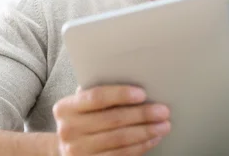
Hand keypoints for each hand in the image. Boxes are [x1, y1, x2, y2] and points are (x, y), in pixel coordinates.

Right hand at [53, 85, 170, 154]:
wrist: (65, 149)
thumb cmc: (80, 119)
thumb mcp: (80, 104)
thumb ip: (98, 94)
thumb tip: (133, 80)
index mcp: (65, 108)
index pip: (96, 97)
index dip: (120, 94)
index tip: (142, 93)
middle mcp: (69, 130)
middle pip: (112, 119)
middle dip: (142, 114)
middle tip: (163, 110)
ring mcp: (78, 151)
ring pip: (119, 140)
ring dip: (146, 132)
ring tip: (163, 125)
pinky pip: (121, 155)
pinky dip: (141, 147)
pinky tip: (152, 138)